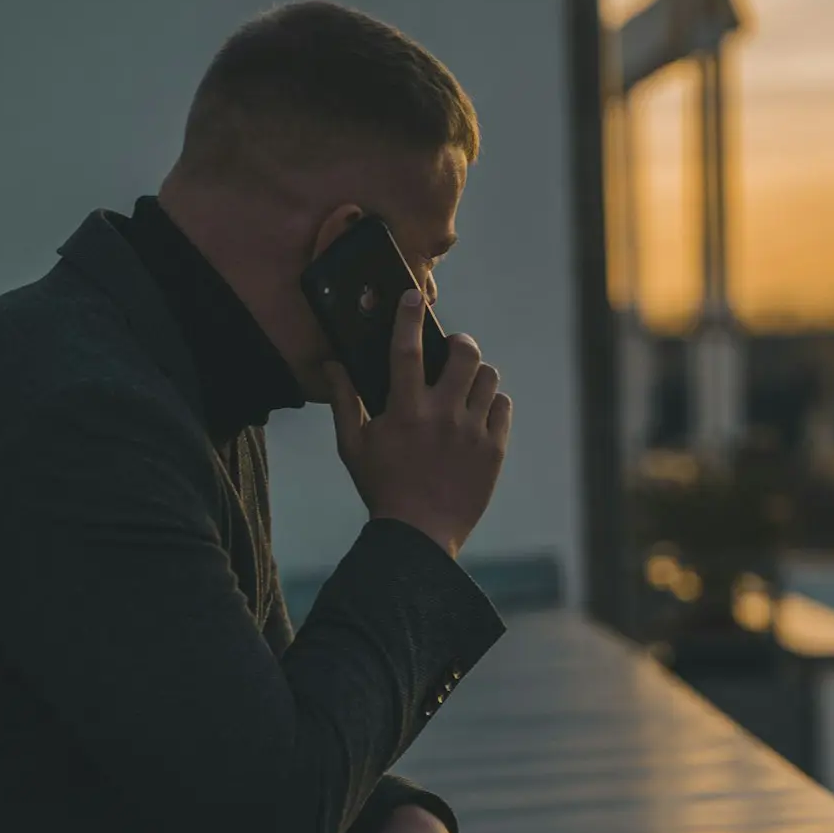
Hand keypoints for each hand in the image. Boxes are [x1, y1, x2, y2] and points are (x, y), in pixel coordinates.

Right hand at [326, 288, 511, 559]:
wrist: (419, 536)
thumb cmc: (381, 488)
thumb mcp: (353, 446)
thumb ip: (344, 401)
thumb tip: (331, 365)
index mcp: (404, 412)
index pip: (406, 351)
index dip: (408, 318)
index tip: (411, 296)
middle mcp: (442, 416)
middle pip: (464, 355)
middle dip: (459, 343)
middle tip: (452, 350)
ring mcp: (472, 433)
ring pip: (488, 378)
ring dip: (476, 374)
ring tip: (464, 385)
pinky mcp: (493, 450)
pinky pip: (502, 407)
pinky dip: (492, 403)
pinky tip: (477, 412)